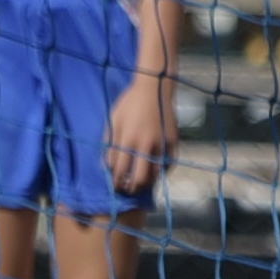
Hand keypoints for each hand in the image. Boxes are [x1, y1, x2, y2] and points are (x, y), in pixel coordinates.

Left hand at [106, 78, 173, 203]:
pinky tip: (155, 174)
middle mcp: (145, 145)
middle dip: (131, 187)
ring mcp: (161, 144)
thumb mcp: (113, 120)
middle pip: (139, 177)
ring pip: (155, 174)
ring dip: (147, 183)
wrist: (153, 89)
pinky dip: (162, 172)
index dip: (116, 181)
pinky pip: (169, 164)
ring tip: (140, 185)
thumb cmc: (129, 103)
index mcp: (127, 139)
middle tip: (127, 189)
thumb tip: (106, 166)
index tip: (114, 185)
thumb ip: (109, 143)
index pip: (120, 169)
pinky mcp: (173, 142)